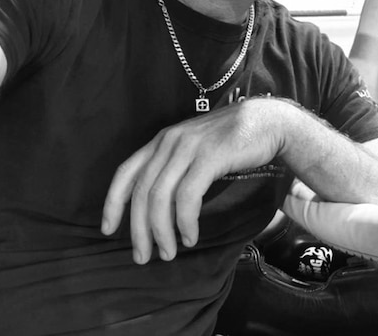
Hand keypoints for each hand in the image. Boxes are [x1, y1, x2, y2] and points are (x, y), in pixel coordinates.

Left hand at [101, 98, 287, 263]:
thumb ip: (177, 167)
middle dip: (139, 230)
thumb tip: (161, 207)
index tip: (109, 230)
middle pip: (141, 192)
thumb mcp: (196, 148)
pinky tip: (190, 236)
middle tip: (143, 256)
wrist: (268, 121)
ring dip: (161, 231)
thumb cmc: (235, 139)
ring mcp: (189, 148)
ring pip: (161, 197)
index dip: (112, 203)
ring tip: (168, 252)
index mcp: (162, 140)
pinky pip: (187, 196)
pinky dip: (184, 221)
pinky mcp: (210, 156)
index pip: (125, 173)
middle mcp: (170, 141)